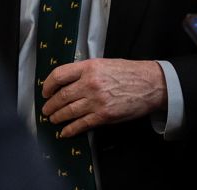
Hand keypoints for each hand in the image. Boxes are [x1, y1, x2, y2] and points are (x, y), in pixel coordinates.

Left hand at [41, 58, 166, 137]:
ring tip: (53, 120)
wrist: (151, 84)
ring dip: (58, 117)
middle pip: (61, 96)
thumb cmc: (130, 72)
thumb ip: (86, 71)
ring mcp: (96, 100)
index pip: (59, 75)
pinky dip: (70, 130)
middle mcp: (90, 83)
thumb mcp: (105, 64)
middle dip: (50, 105)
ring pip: (68, 111)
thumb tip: (69, 81)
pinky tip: (65, 132)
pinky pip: (81, 124)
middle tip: (46, 110)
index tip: (45, 92)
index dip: (48, 85)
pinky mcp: (104, 115)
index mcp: (89, 67)